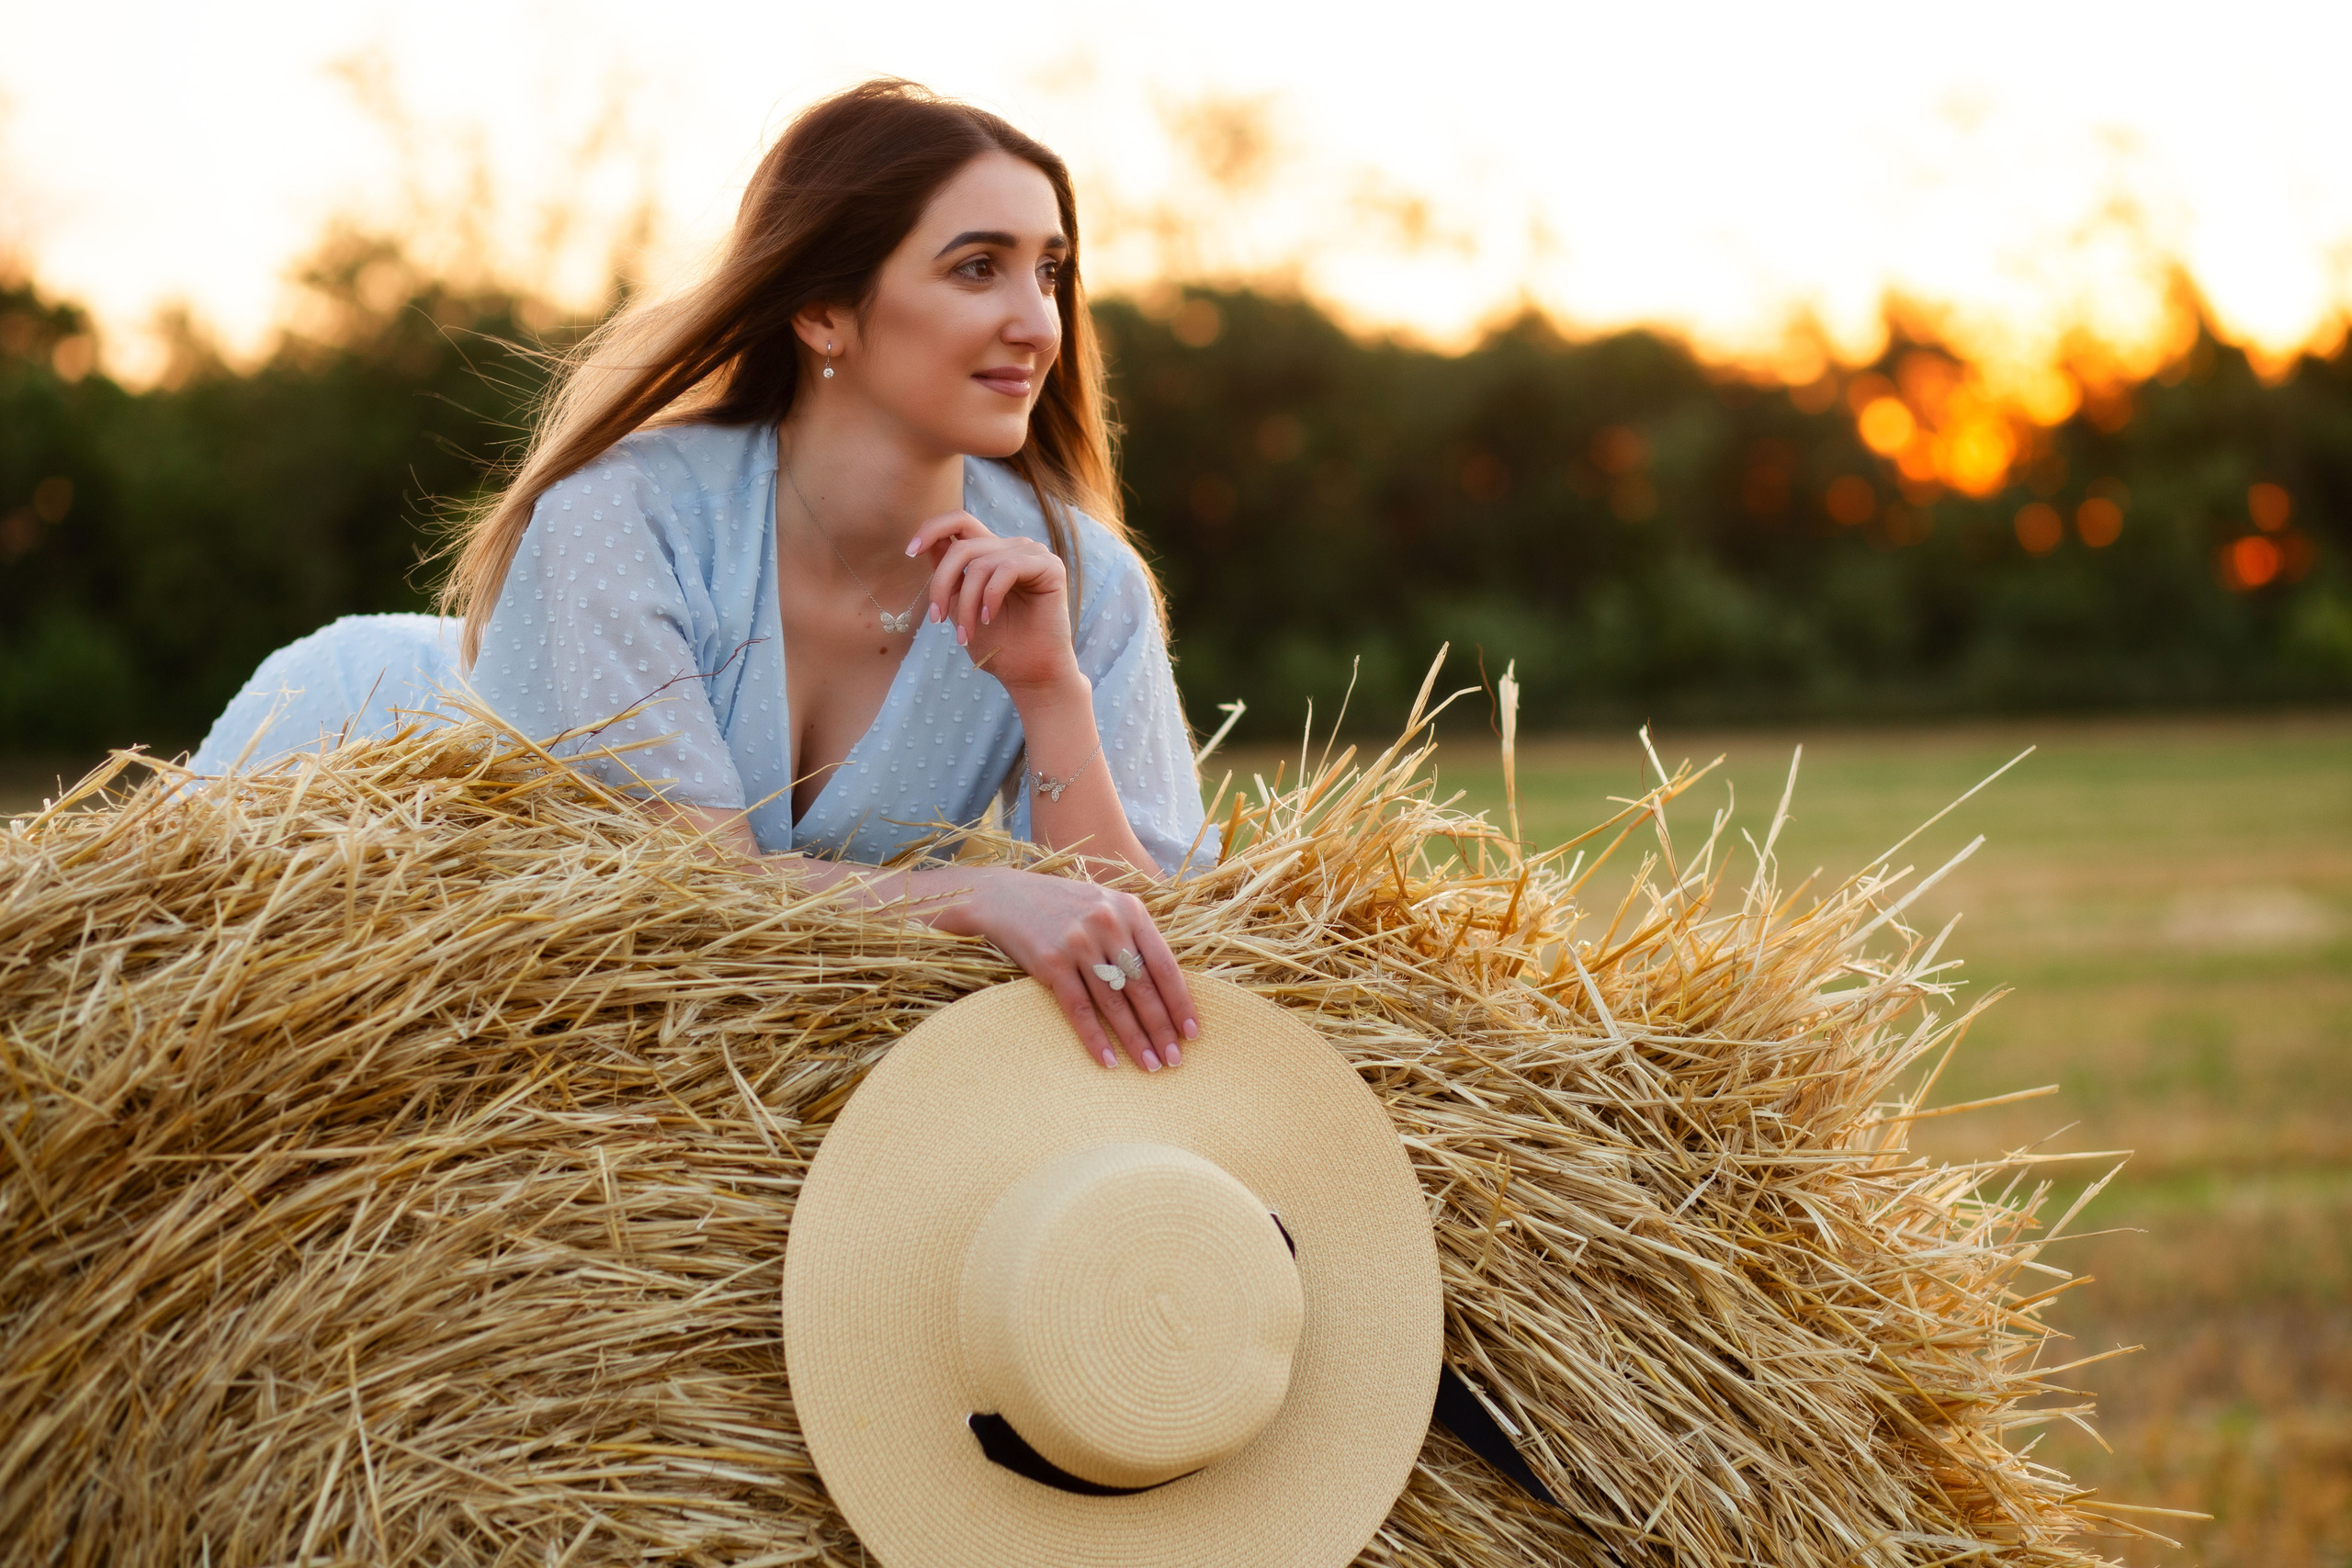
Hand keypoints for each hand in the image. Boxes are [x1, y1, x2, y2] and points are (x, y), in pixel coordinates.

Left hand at [905, 511, 1077, 693]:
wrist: (1029, 673)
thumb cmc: (997, 644)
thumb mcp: (960, 604)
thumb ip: (949, 575)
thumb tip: (923, 545)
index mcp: (991, 553)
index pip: (959, 522)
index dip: (932, 528)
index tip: (909, 552)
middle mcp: (1011, 548)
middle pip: (962, 547)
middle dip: (941, 583)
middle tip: (936, 618)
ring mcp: (1032, 554)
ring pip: (981, 564)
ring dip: (966, 603)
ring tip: (966, 633)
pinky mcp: (1049, 566)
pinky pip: (1007, 569)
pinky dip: (991, 597)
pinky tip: (989, 618)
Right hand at [940, 866, 1198, 1071]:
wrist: (1005, 896)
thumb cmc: (1063, 907)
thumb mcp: (1105, 908)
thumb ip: (1133, 937)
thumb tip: (1164, 988)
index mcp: (1130, 910)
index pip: (1164, 965)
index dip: (1180, 1002)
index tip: (1192, 1032)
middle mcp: (1108, 924)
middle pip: (1142, 988)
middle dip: (1161, 1028)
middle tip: (1175, 1060)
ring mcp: (1079, 943)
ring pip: (1115, 1002)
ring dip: (1134, 1039)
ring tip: (1149, 1065)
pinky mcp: (1051, 962)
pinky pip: (1080, 1008)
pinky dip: (1096, 1037)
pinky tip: (1108, 1060)